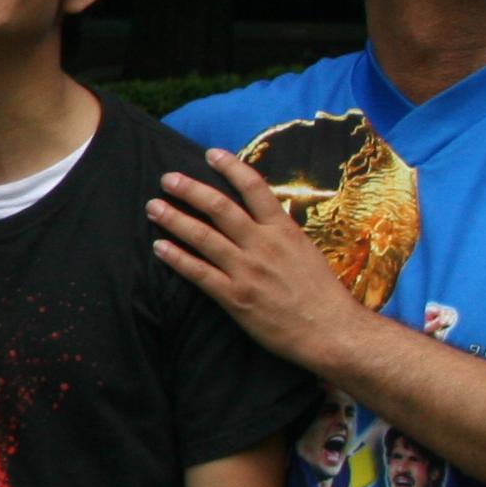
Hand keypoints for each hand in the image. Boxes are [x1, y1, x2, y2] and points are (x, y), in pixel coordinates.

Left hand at [149, 150, 368, 367]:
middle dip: (190, 190)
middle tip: (167, 178)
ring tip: (153, 207)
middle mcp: (263, 245)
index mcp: (284, 230)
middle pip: (220, 207)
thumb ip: (280, 232)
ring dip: (174, 219)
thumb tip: (260, 213)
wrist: (332, 332)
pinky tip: (159, 247)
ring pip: (203, 237)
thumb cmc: (322, 294)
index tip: (211, 154)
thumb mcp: (306, 251)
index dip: (231, 167)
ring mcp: (247, 271)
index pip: (254, 188)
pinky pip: (199, 273)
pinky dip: (176, 258)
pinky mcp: (235, 297)